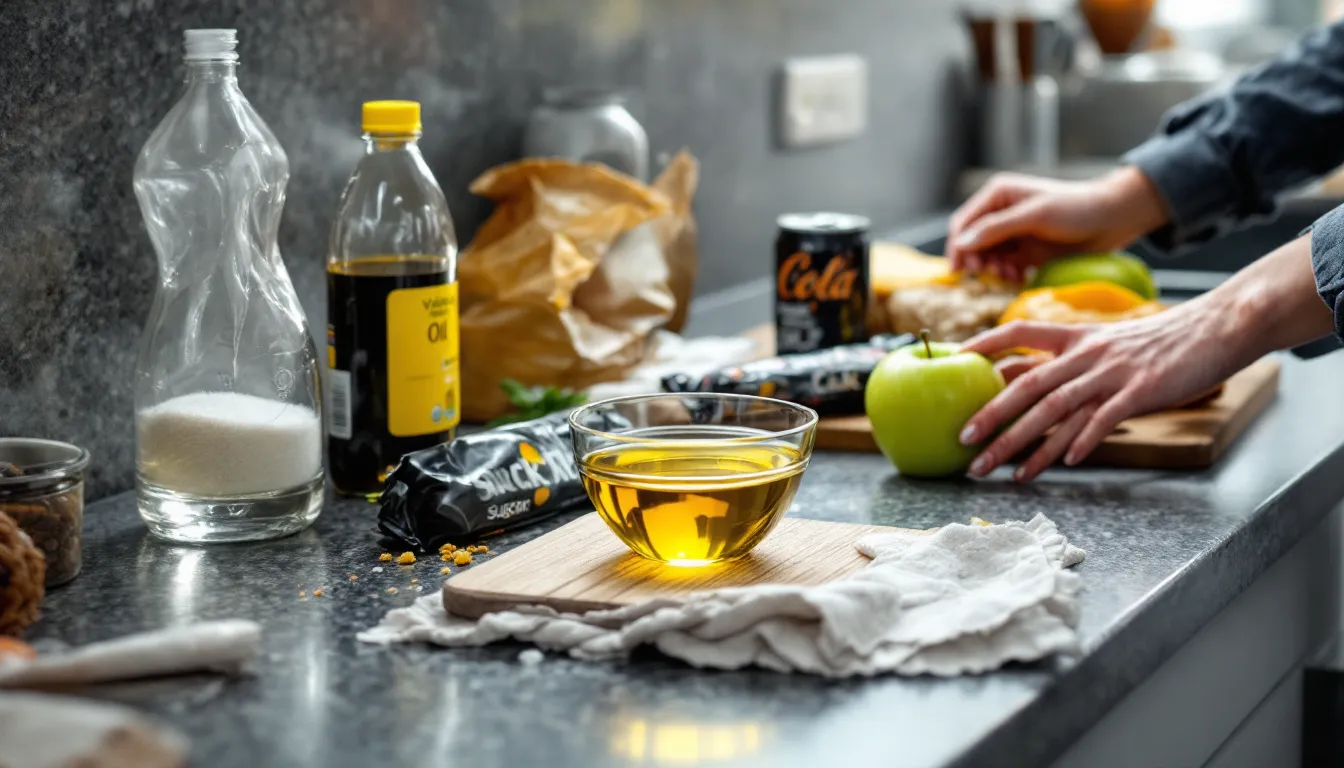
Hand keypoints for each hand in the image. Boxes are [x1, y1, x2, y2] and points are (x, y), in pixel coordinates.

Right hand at [947, 167, 1169, 281]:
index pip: (964, 223)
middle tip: (989, 274)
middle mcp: (1001, 214)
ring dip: (992, 270)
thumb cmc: (1077, 208)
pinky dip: (1006, 276)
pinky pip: (1005, 267)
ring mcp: (1014, 234)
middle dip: (976, 260)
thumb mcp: (1034, 215)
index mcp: (998, 196)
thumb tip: (961, 244)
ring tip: (1007, 277)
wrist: (1114, 219)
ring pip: (987, 258)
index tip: (960, 270)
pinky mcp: (1026, 252)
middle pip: (972, 243)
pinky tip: (1018, 278)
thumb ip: (997, 228)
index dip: (958, 246)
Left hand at [956, 305, 1242, 481]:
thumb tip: (1025, 377)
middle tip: (963, 441)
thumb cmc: (1159, 342)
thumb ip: (1068, 359)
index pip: (1017, 332)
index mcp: (1075, 336)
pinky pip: (1104, 419)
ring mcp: (1112, 372)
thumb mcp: (1106, 342)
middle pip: (1028, 385)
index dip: (984, 343)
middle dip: (992, 415)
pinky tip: (1065, 463)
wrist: (1217, 327)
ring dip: (1025, 443)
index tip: (953, 360)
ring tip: (1000, 470)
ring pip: (1057, 409)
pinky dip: (1083, 441)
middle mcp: (1086, 353)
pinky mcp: (1141, 391)